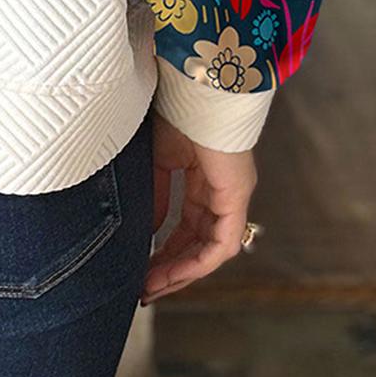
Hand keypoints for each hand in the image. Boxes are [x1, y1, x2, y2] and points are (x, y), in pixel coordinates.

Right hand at [143, 116, 256, 302]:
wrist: (196, 89)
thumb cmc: (175, 111)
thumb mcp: (156, 159)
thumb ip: (154, 194)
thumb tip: (146, 230)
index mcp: (202, 176)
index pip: (185, 223)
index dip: (163, 247)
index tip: (139, 265)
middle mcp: (220, 190)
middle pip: (196, 241)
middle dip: (170, 267)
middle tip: (143, 287)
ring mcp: (232, 196)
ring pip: (209, 249)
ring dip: (181, 271)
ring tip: (152, 287)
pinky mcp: (236, 198)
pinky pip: (221, 244)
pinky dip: (198, 263)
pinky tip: (174, 274)